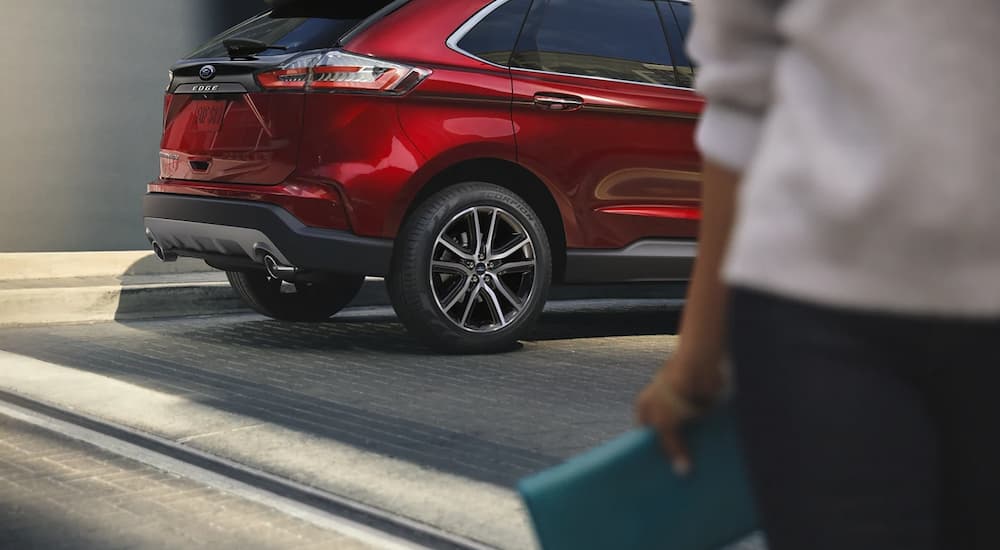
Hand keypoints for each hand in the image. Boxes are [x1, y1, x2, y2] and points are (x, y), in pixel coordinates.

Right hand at [636, 353, 724, 475]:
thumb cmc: (673, 392)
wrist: (699, 365)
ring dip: (693, 446)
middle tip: (680, 474)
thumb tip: (682, 472)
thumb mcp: (664, 424)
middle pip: (667, 436)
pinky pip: (703, 427)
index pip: (644, 436)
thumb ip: (671, 448)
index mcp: (644, 408)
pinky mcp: (702, 405)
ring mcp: (682, 406)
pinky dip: (707, 437)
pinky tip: (712, 452)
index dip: (649, 453)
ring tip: (699, 467)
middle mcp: (662, 407)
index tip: (656, 472)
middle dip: (674, 451)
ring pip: (687, 433)